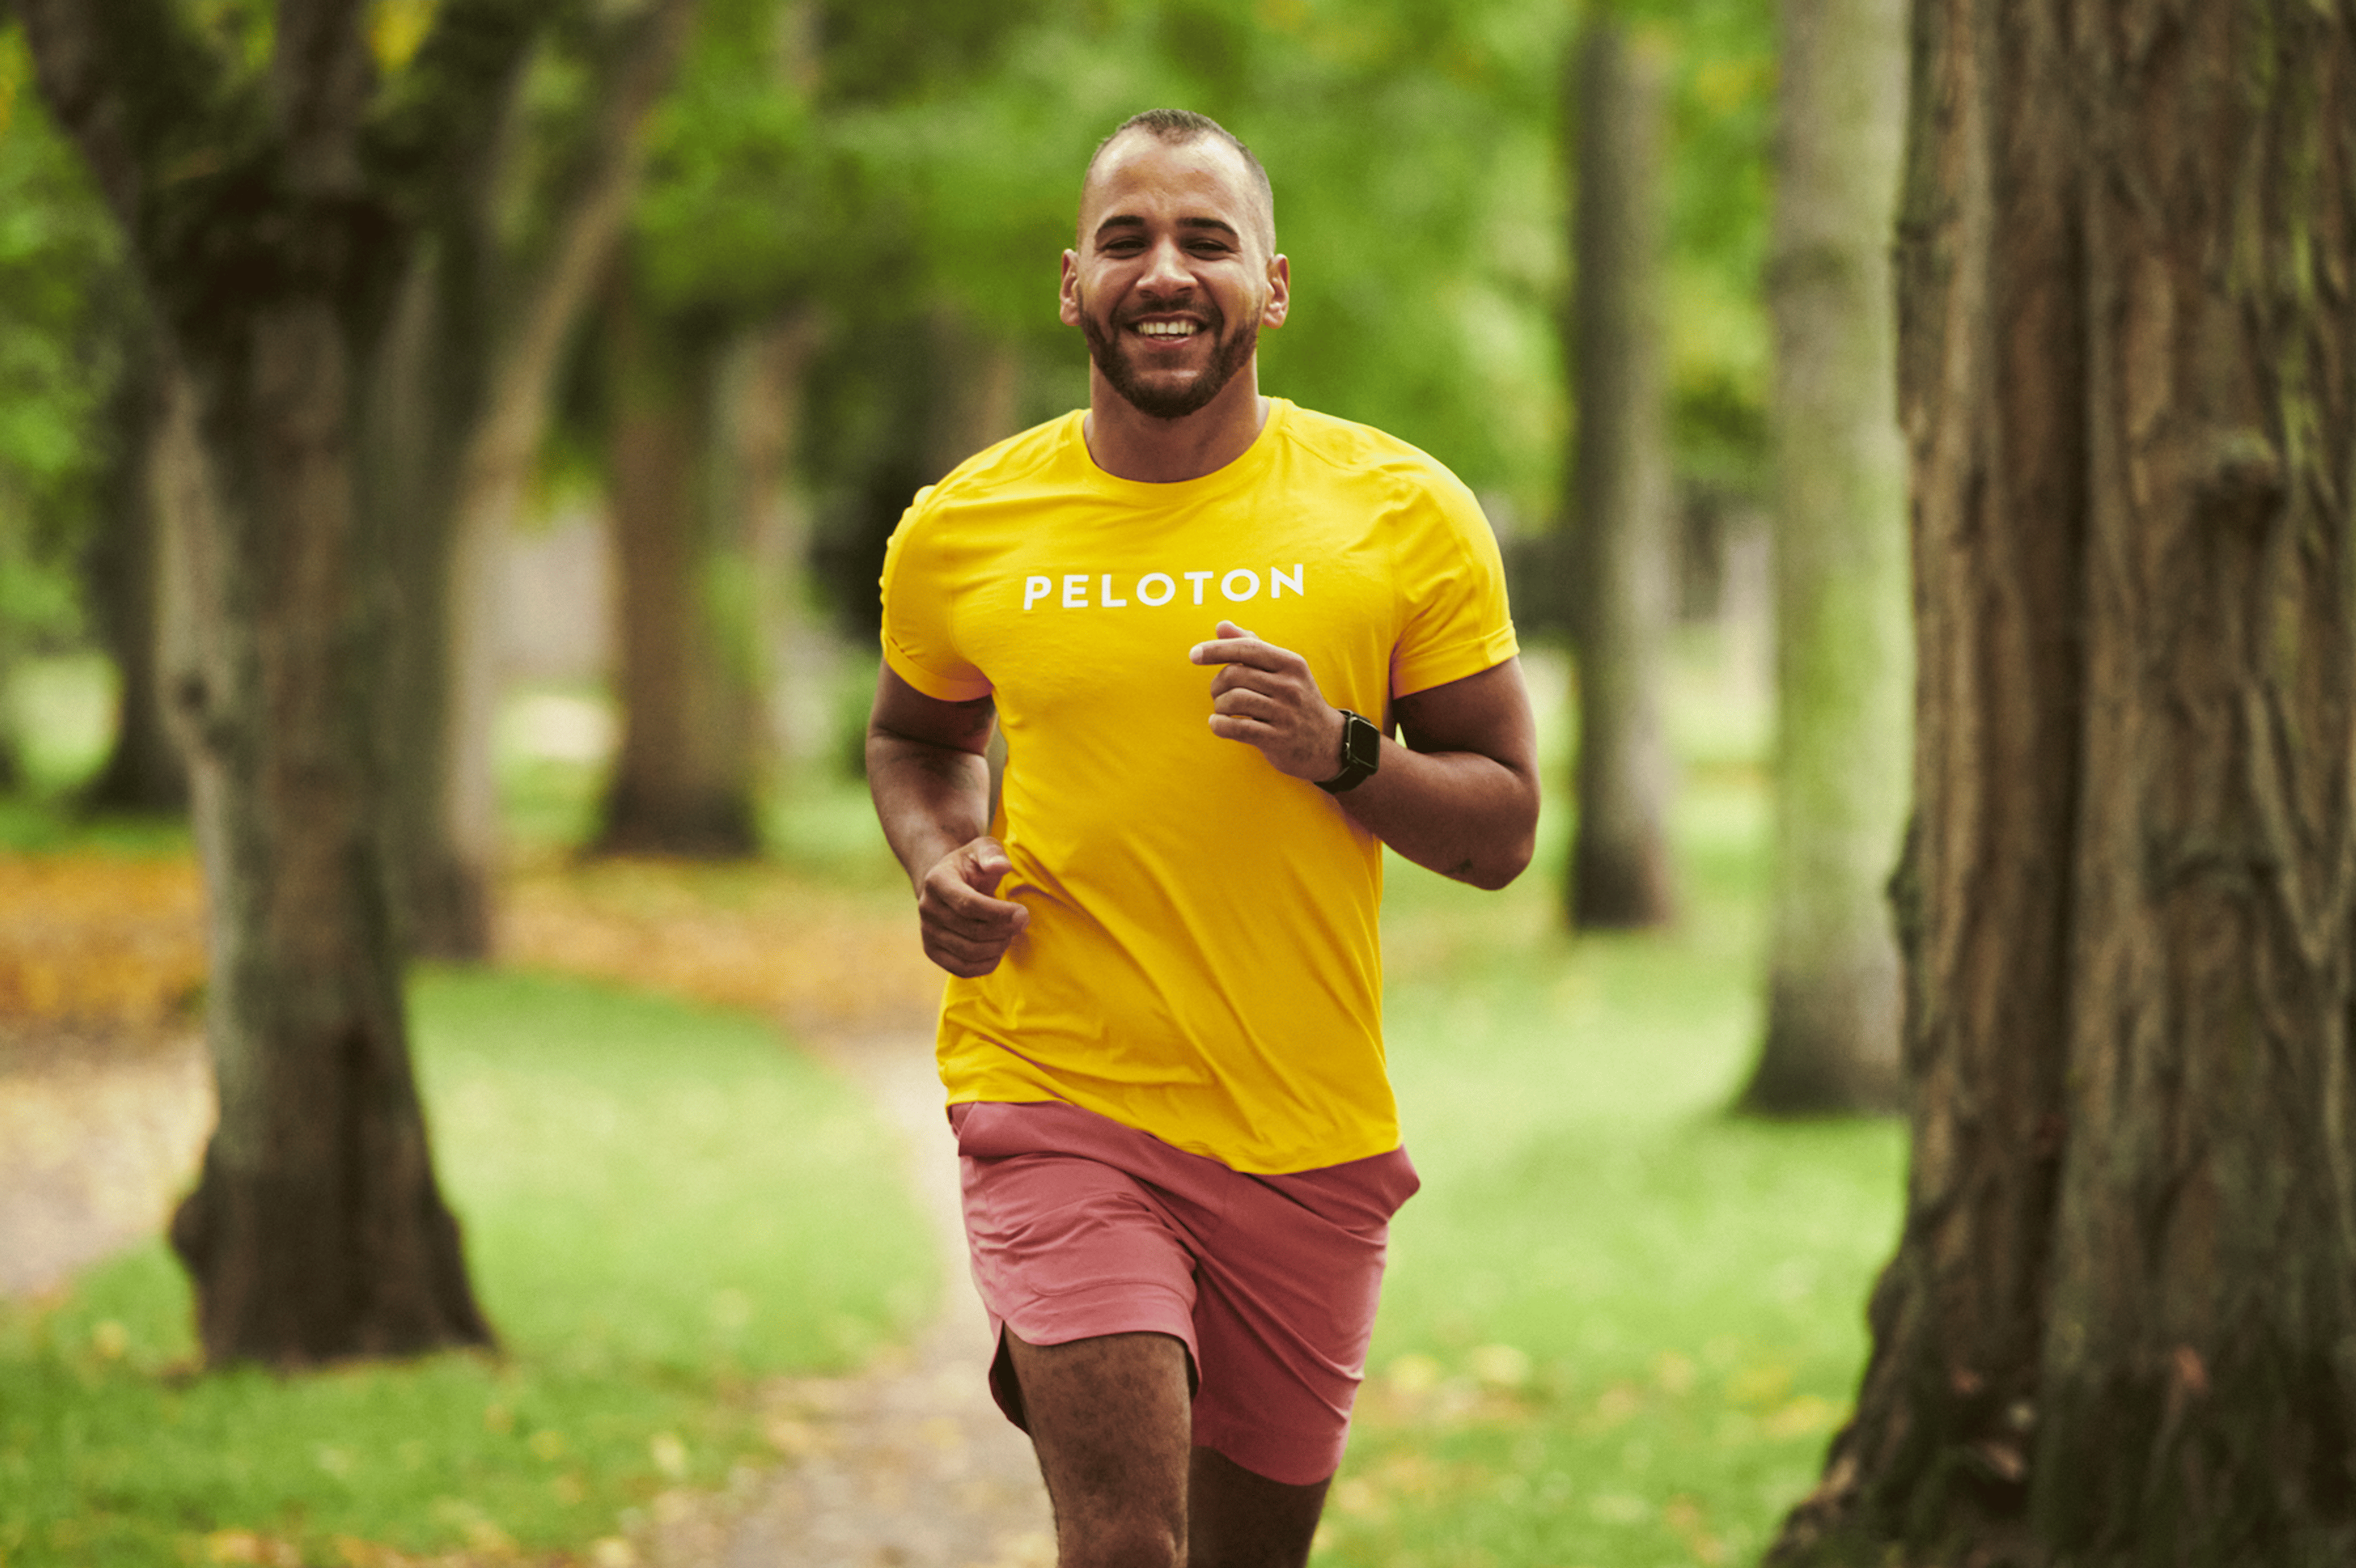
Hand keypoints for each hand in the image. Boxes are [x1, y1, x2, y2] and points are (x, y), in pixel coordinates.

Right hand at [916, 836, 1030, 976]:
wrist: (948, 884)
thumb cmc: (971, 865)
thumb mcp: (982, 849)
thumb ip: (993, 854)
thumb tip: (1002, 866)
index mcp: (937, 881)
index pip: (968, 904)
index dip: (999, 913)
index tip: (1023, 913)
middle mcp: (927, 908)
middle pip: (972, 931)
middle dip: (1004, 929)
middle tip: (1022, 921)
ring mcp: (927, 932)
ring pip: (969, 952)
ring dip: (998, 946)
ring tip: (1010, 932)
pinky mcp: (932, 951)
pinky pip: (961, 969)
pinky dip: (986, 964)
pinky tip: (999, 949)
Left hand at [1189, 620, 1347, 780]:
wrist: (1328, 743)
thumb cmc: (1296, 701)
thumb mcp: (1283, 670)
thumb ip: (1252, 646)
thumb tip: (1222, 626)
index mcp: (1291, 663)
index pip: (1247, 648)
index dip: (1216, 649)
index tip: (1194, 655)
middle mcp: (1290, 686)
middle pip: (1235, 675)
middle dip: (1217, 685)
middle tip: (1218, 694)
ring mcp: (1286, 713)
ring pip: (1234, 700)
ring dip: (1219, 706)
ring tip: (1222, 711)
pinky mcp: (1278, 739)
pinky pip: (1237, 728)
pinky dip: (1219, 725)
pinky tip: (1218, 724)